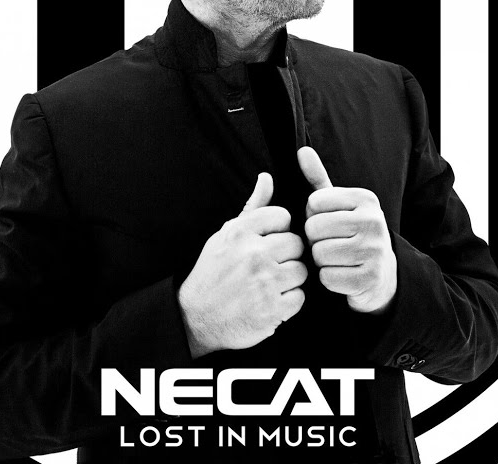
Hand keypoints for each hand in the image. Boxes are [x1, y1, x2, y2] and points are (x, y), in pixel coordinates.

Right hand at [178, 173, 307, 357]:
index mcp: (241, 232)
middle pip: (296, 244)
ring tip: (268, 285)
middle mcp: (254, 254)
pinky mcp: (272, 309)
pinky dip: (288, 302)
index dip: (278, 231)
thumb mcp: (226, 236)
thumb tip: (267, 178)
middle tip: (268, 268)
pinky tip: (270, 302)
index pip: (283, 217)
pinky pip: (299, 298)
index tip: (265, 243)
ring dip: (289, 280)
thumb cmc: (213, 274)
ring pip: (301, 271)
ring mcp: (264, 283)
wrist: (196, 318)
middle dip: (286, 256)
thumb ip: (252, 208)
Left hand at [298, 146, 396, 313]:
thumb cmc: (352, 234)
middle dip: (315, 240)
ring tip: (337, 258)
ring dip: (321, 260)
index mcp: (365, 199)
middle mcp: (374, 221)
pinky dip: (329, 279)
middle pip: (314, 229)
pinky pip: (327, 277)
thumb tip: (302, 150)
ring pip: (319, 254)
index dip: (313, 216)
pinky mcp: (369, 278)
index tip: (328, 223)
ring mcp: (374, 251)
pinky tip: (343, 274)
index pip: (314, 203)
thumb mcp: (338, 204)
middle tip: (330, 243)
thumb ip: (318, 179)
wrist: (383, 274)